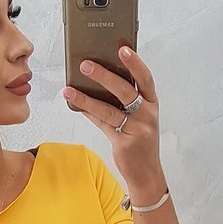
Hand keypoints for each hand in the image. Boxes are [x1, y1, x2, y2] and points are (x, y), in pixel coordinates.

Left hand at [61, 46, 161, 191]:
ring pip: (108, 109)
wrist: (147, 174)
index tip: (122, 49)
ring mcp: (137, 130)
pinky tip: (75, 104)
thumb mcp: (140, 119)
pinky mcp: (124, 144)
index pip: (146, 79)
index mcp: (153, 105)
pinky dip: (88, 113)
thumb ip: (127, 101)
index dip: (135, 63)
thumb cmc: (141, 142)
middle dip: (104, 76)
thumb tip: (100, 79)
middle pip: (125, 91)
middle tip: (85, 64)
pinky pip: (102, 124)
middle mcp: (147, 116)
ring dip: (86, 98)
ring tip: (69, 89)